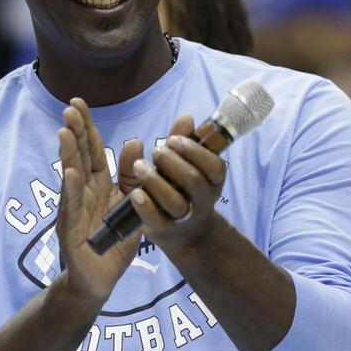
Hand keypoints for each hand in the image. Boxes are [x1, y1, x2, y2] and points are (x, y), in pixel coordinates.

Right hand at [56, 98, 140, 302]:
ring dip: (68, 154)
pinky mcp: (70, 229)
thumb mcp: (130, 202)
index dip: (86, 127)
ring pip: (70, 176)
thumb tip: (136, 140)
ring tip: (65, 131)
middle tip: (71, 107)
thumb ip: (133, 174)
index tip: (79, 102)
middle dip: (74, 132)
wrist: (99, 280)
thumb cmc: (113, 240)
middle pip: (78, 156)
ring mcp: (73, 209)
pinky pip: (71, 206)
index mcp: (97, 183)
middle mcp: (82, 191)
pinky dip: (71, 189)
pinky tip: (70, 173)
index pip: (91, 150)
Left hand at [128, 115, 226, 251]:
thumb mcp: (184, 165)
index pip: (215, 167)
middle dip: (173, 162)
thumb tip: (186, 118)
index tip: (172, 140)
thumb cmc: (181, 189)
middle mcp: (202, 201)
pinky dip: (145, 206)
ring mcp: (184, 218)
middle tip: (156, 152)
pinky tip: (135, 192)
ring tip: (140, 166)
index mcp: (212, 182)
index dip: (195, 151)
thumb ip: (182, 142)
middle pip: (194, 181)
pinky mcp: (164, 231)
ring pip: (176, 202)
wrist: (181, 232)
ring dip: (155, 181)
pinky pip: (156, 220)